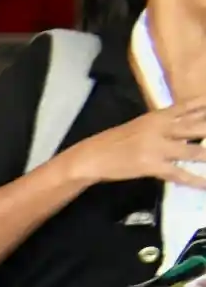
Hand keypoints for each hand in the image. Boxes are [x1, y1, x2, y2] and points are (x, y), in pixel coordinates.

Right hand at [77, 98, 205, 188]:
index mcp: (159, 116)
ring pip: (193, 150)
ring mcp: (157, 147)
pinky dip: (195, 180)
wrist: (92, 156)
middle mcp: (161, 128)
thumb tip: (189, 121)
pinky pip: (179, 174)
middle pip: (198, 125)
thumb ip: (166, 122)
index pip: (191, 106)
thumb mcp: (142, 125)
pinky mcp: (151, 166)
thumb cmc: (117, 141)